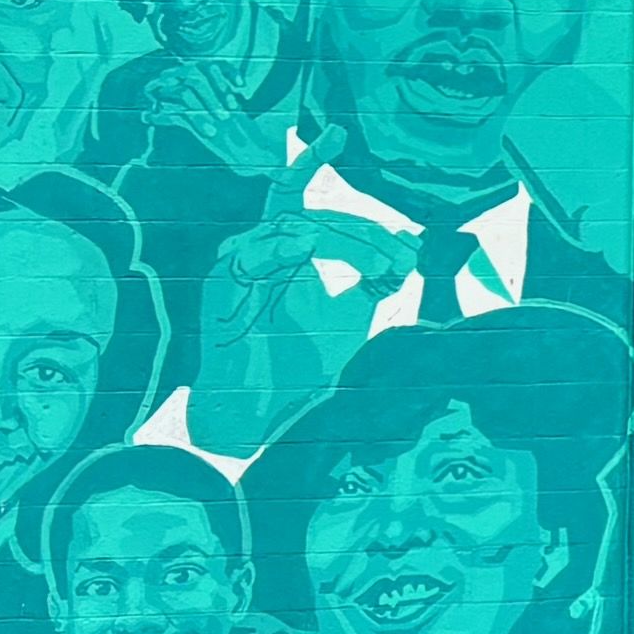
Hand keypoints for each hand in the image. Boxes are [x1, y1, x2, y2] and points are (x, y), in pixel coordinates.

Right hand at [190, 211, 387, 449]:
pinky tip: (307, 247)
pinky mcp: (222, 283)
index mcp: (289, 254)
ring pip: (294, 230)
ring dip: (342, 243)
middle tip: (400, 260)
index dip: (371, 231)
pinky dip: (280, 248)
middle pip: (319, 223)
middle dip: (366, 238)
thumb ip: (373, 283)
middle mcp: (264, 252)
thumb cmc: (297, 367)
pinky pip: (252, 256)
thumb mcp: (349, 318)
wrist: (257, 411)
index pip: (332, 224)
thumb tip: (409, 251)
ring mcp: (241, 264)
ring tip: (379, 265)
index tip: (411, 250)